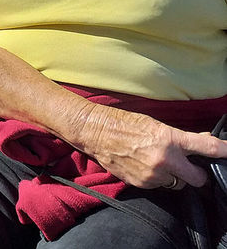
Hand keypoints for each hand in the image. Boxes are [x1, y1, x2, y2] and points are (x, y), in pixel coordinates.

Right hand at [77, 104, 226, 189]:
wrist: (96, 132)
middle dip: (196, 174)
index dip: (223, 151)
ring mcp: (153, 174)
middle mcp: (165, 159)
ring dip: (173, 176)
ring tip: (157, 162)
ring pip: (177, 184)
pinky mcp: (142, 183)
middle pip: (198, 179)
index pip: (207, 147)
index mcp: (170, 139)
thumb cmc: (124, 123)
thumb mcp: (155, 124)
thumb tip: (201, 141)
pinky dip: (156, 179)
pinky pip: (159, 186)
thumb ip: (179, 137)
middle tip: (190, 167)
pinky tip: (144, 166)